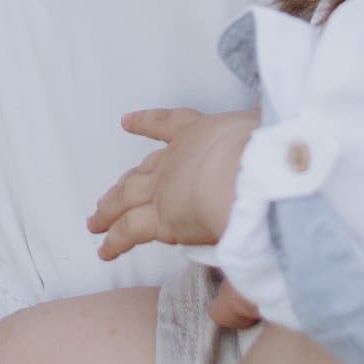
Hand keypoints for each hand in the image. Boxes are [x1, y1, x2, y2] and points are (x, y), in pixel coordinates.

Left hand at [90, 107, 257, 259]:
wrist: (250, 173)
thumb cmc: (265, 153)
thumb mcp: (265, 142)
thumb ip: (267, 150)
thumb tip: (268, 179)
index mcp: (201, 132)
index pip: (167, 124)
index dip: (146, 123)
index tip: (126, 121)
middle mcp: (177, 158)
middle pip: (143, 169)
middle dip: (126, 182)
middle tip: (109, 194)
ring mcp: (165, 185)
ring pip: (127, 197)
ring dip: (110, 208)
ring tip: (95, 219)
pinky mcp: (160, 216)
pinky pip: (128, 230)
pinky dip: (114, 237)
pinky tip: (101, 241)